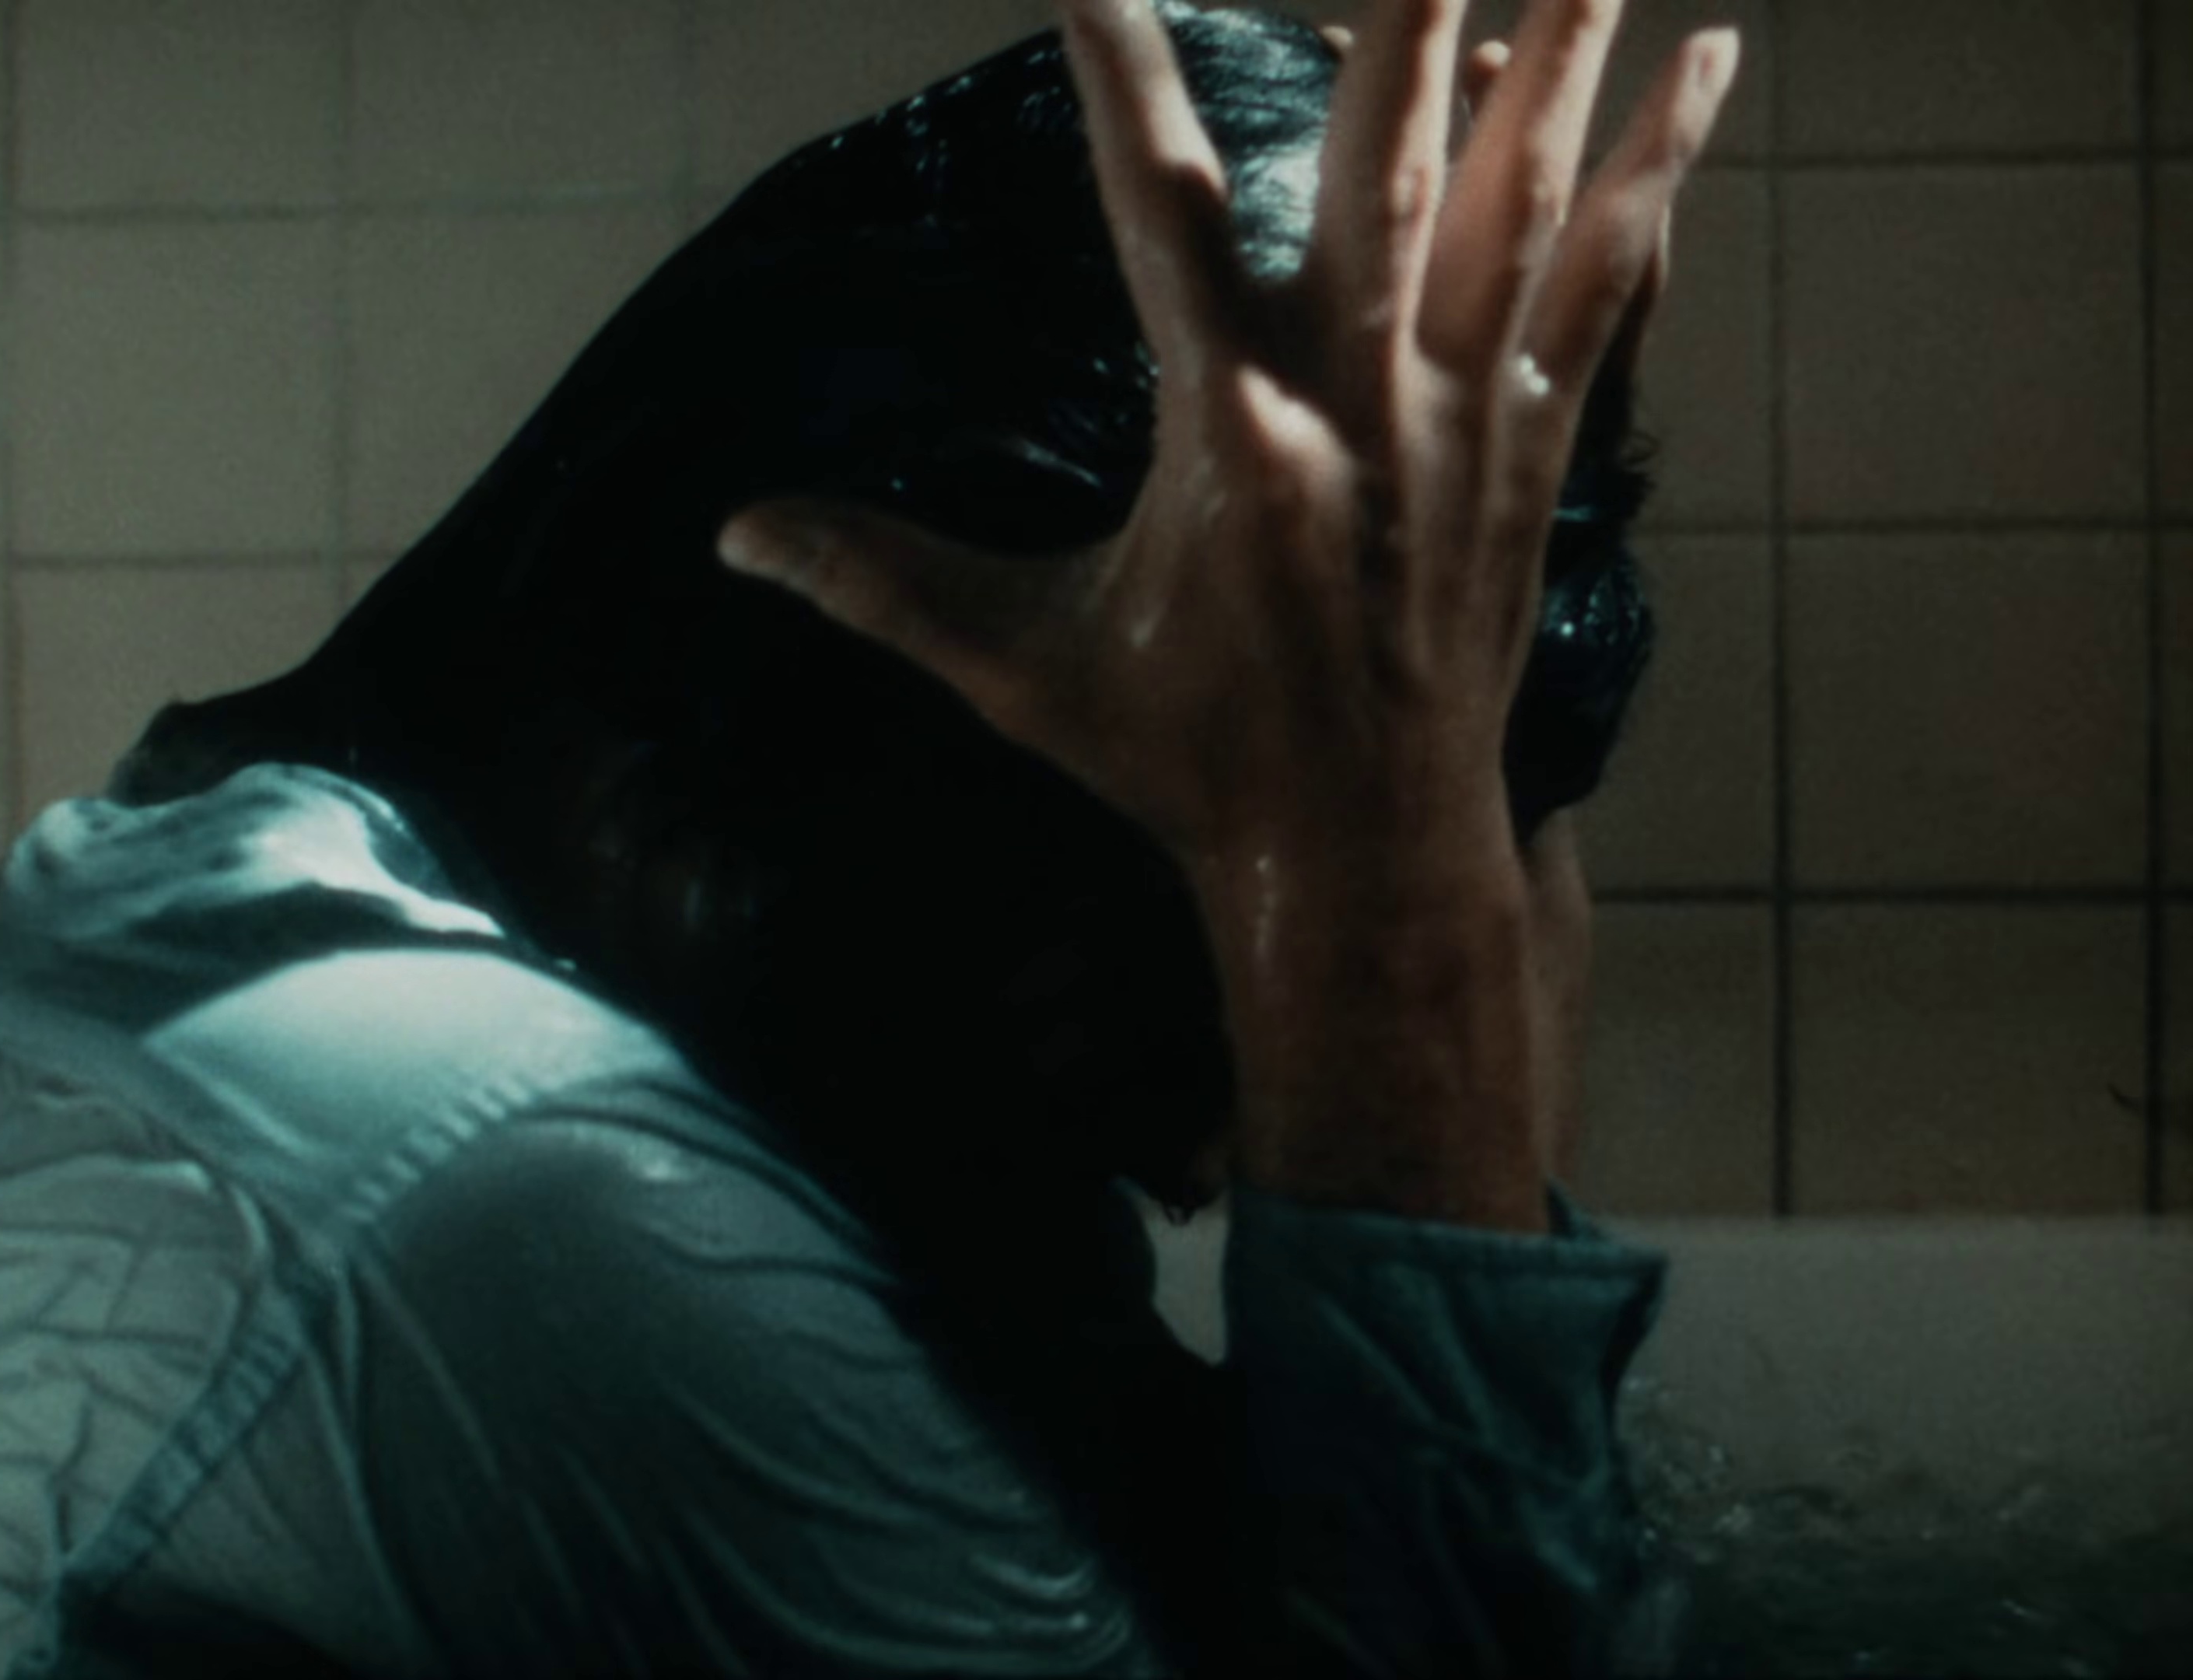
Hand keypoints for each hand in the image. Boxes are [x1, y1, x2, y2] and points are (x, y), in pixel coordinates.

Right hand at [715, 0, 1734, 1227]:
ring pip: (1516, 197)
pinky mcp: (1535, 449)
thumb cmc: (1182, 760)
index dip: (1124, 76)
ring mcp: (1465, 420)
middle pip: (1388, 161)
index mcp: (1226, 435)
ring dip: (1556, 52)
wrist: (1358, 856)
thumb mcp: (1018, 670)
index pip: (1156, 210)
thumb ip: (877, 582)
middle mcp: (1360, 403)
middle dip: (1414, 15)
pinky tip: (1706, 73)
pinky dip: (1652, 174)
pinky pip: (1605, 285)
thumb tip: (732, 532)